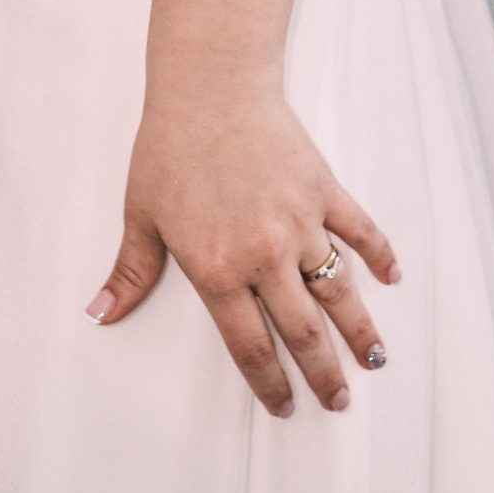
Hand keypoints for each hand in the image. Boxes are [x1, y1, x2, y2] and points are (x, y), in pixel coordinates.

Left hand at [88, 86, 398, 416]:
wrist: (209, 88)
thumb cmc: (171, 147)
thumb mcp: (142, 215)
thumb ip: (131, 272)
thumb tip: (101, 313)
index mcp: (217, 269)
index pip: (251, 346)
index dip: (270, 383)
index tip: (284, 404)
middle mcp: (264, 255)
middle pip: (302, 331)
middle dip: (323, 373)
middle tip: (338, 401)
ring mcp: (299, 222)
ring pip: (337, 290)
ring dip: (358, 330)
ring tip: (374, 359)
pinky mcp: (323, 190)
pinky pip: (359, 230)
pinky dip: (379, 255)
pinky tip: (391, 278)